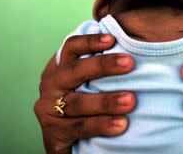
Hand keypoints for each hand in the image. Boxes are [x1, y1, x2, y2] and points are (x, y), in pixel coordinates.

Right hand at [34, 34, 135, 153]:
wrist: (70, 146)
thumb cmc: (88, 108)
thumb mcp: (89, 86)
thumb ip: (102, 72)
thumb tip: (134, 56)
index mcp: (61, 69)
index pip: (71, 48)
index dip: (90, 41)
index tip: (112, 39)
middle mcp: (52, 85)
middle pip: (76, 70)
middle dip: (103, 65)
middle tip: (129, 63)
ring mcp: (48, 108)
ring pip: (79, 102)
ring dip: (106, 101)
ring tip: (130, 101)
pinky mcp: (52, 132)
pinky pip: (79, 127)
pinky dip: (101, 125)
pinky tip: (121, 125)